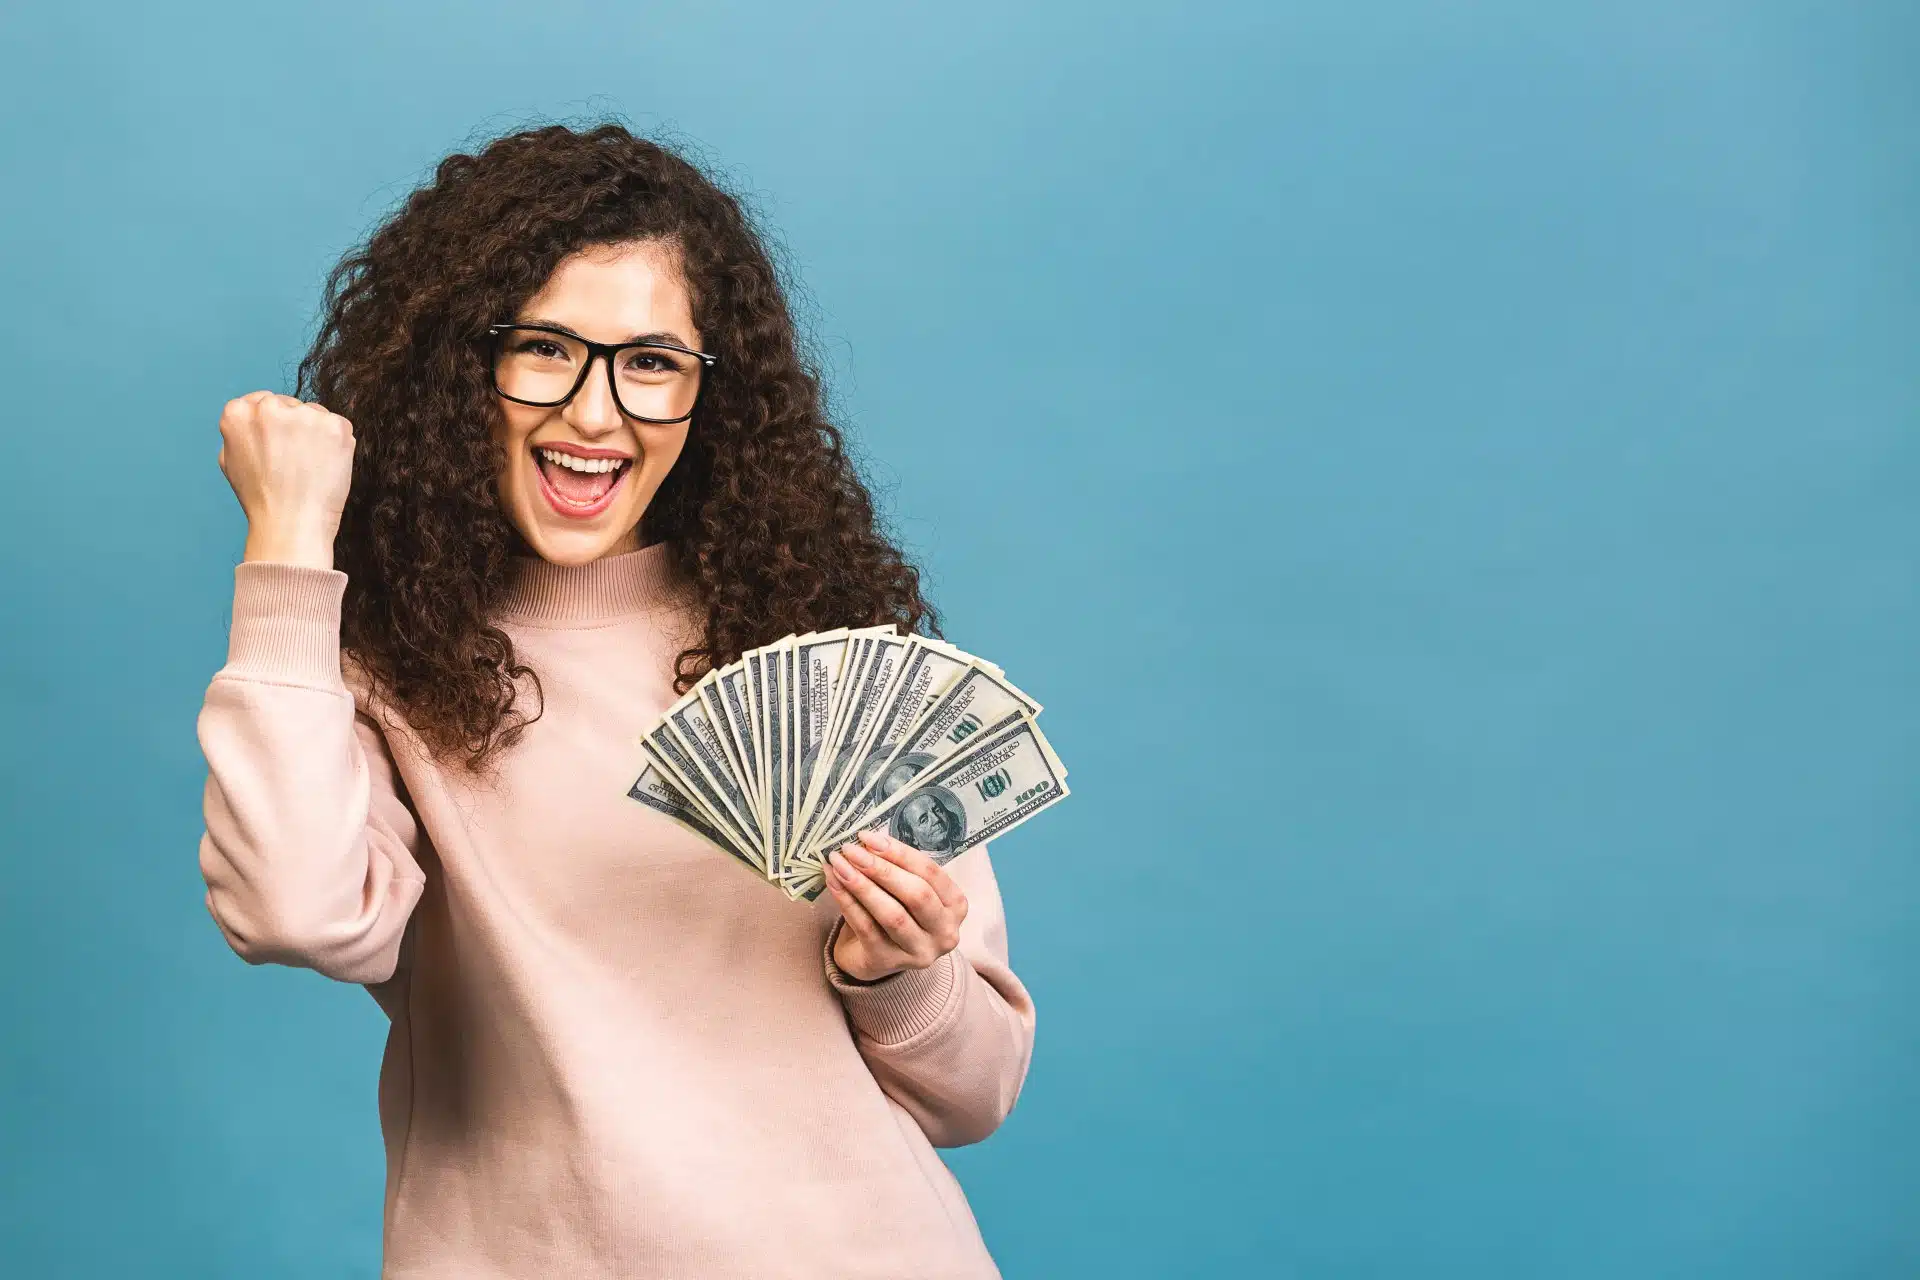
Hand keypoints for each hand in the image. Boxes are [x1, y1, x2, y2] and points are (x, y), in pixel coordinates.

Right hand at [218, 390, 356, 568]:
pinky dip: (337, 443)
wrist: (292, 523)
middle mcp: (269, 408)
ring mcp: (304, 415)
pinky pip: (338, 426)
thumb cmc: (261, 498)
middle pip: (289, 405)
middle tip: (294, 460)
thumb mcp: (230, 460)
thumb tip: (252, 415)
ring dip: (316, 433)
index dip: (273, 424)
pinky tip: (326, 465)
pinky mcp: (334, 426)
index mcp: (238, 413)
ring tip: (309, 466)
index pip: (261, 401)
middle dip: (294, 425)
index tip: (278, 443)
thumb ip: (239, 432)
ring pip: (314, 413)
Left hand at [828, 827, 969, 982]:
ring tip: (839, 864)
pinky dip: (847, 902)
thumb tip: (867, 841)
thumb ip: (896, 867)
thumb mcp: (905, 889)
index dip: (899, 852)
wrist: (874, 956)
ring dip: (862, 885)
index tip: (869, 837)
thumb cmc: (894, 912)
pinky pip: (866, 928)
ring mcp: (918, 951)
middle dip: (881, 869)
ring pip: (892, 914)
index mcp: (955, 905)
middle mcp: (944, 932)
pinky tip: (833, 883)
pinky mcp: (889, 962)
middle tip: (852, 850)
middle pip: (916, 894)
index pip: (930, 872)